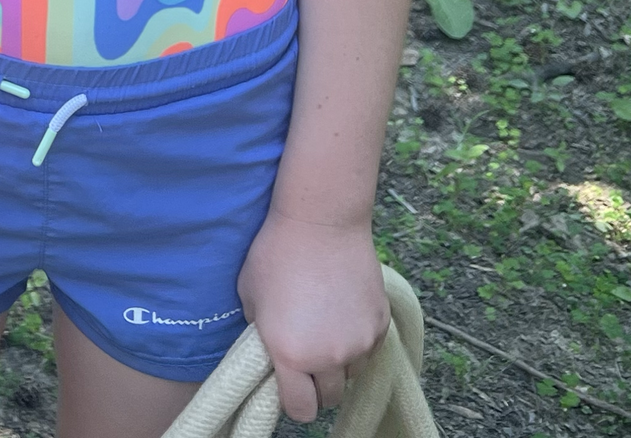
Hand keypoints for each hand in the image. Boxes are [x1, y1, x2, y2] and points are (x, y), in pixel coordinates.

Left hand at [235, 210, 387, 422]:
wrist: (321, 220)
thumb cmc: (275, 253)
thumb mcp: (250, 297)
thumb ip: (261, 334)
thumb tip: (269, 351)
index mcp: (291, 354)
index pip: (300, 409)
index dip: (293, 402)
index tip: (288, 387)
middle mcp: (329, 356)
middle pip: (330, 397)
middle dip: (316, 386)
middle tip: (305, 359)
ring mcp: (359, 342)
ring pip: (352, 374)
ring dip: (339, 364)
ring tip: (324, 331)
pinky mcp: (380, 324)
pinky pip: (369, 350)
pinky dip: (358, 342)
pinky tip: (342, 314)